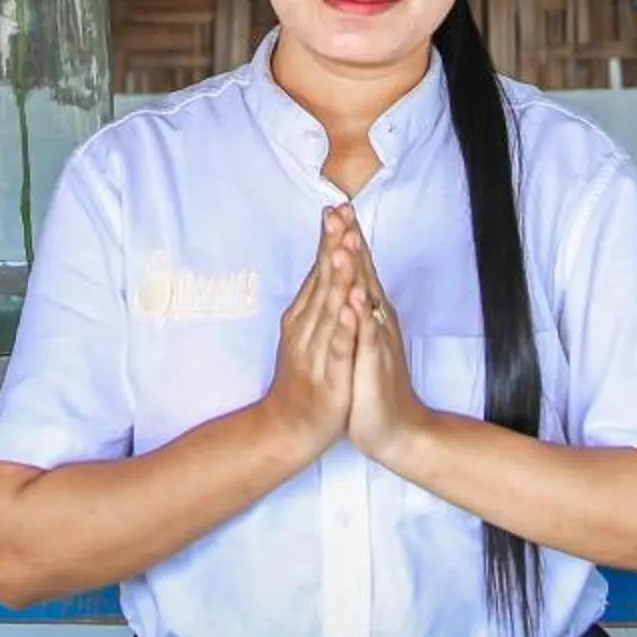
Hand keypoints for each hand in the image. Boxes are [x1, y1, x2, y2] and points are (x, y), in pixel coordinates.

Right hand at [258, 205, 361, 466]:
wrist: (286, 429)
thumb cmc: (302, 379)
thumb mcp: (305, 334)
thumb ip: (314, 301)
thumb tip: (322, 265)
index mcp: (302, 317)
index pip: (318, 270)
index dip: (329, 239)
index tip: (337, 207)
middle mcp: (305, 328)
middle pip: (322, 281)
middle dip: (333, 246)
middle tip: (339, 214)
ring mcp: (315, 351)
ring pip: (328, 309)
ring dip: (336, 277)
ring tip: (343, 246)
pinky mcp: (327, 376)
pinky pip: (337, 348)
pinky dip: (343, 326)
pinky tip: (349, 307)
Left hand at [342, 219, 433, 467]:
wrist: (396, 428)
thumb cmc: (372, 383)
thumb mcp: (361, 340)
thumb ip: (357, 310)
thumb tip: (351, 282)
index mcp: (370, 313)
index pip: (358, 268)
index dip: (347, 238)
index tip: (335, 207)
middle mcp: (377, 320)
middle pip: (363, 273)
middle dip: (352, 241)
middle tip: (342, 208)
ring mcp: (378, 341)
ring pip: (366, 299)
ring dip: (357, 270)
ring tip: (347, 240)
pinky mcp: (375, 365)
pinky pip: (368, 339)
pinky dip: (361, 318)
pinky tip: (355, 300)